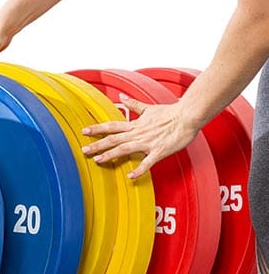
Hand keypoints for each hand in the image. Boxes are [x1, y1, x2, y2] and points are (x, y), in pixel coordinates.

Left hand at [80, 95, 199, 178]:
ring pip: (125, 149)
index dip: (97, 129)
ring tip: (98, 161)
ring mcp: (148, 142)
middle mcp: (138, 133)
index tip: (84, 131)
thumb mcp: (148, 108)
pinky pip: (147, 162)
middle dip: (97, 145)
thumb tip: (121, 96)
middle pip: (114, 139)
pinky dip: (139, 169)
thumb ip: (133, 104)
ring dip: (110, 155)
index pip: (112, 126)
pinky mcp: (159, 151)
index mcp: (135, 124)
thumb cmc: (171, 112)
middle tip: (84, 151)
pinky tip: (130, 177)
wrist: (188, 115)